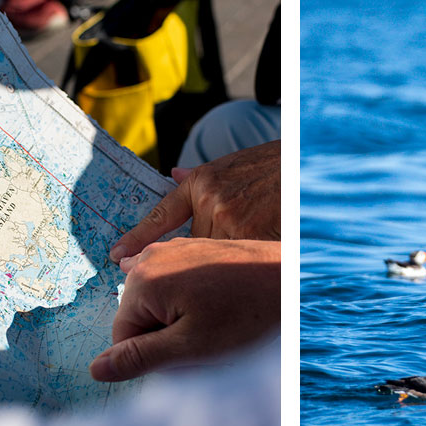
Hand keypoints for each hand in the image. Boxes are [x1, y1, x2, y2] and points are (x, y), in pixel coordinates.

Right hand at [89, 238, 279, 380]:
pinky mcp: (190, 249)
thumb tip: (96, 370)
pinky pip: (175, 287)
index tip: (191, 346)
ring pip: (159, 304)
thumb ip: (139, 358)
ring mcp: (171, 250)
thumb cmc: (246, 315)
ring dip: (180, 319)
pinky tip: (219, 303)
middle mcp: (150, 258)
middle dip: (165, 334)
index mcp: (143, 281)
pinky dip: (192, 301)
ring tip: (217, 318)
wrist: (288, 278)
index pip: (123, 337)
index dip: (154, 352)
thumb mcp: (190, 347)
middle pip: (139, 317)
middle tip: (208, 333)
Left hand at [110, 140, 279, 261]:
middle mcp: (209, 200)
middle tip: (216, 259)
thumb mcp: (233, 164)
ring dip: (226, 261)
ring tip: (245, 252)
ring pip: (215, 257)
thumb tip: (173, 172)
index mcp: (201, 182)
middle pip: (193, 247)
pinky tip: (258, 254)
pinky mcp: (251, 233)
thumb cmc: (274, 167)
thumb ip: (204, 178)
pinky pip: (237, 260)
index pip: (161, 216)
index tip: (116, 257)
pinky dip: (245, 263)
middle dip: (203, 256)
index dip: (137, 238)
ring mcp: (229, 217)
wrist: (308, 161)